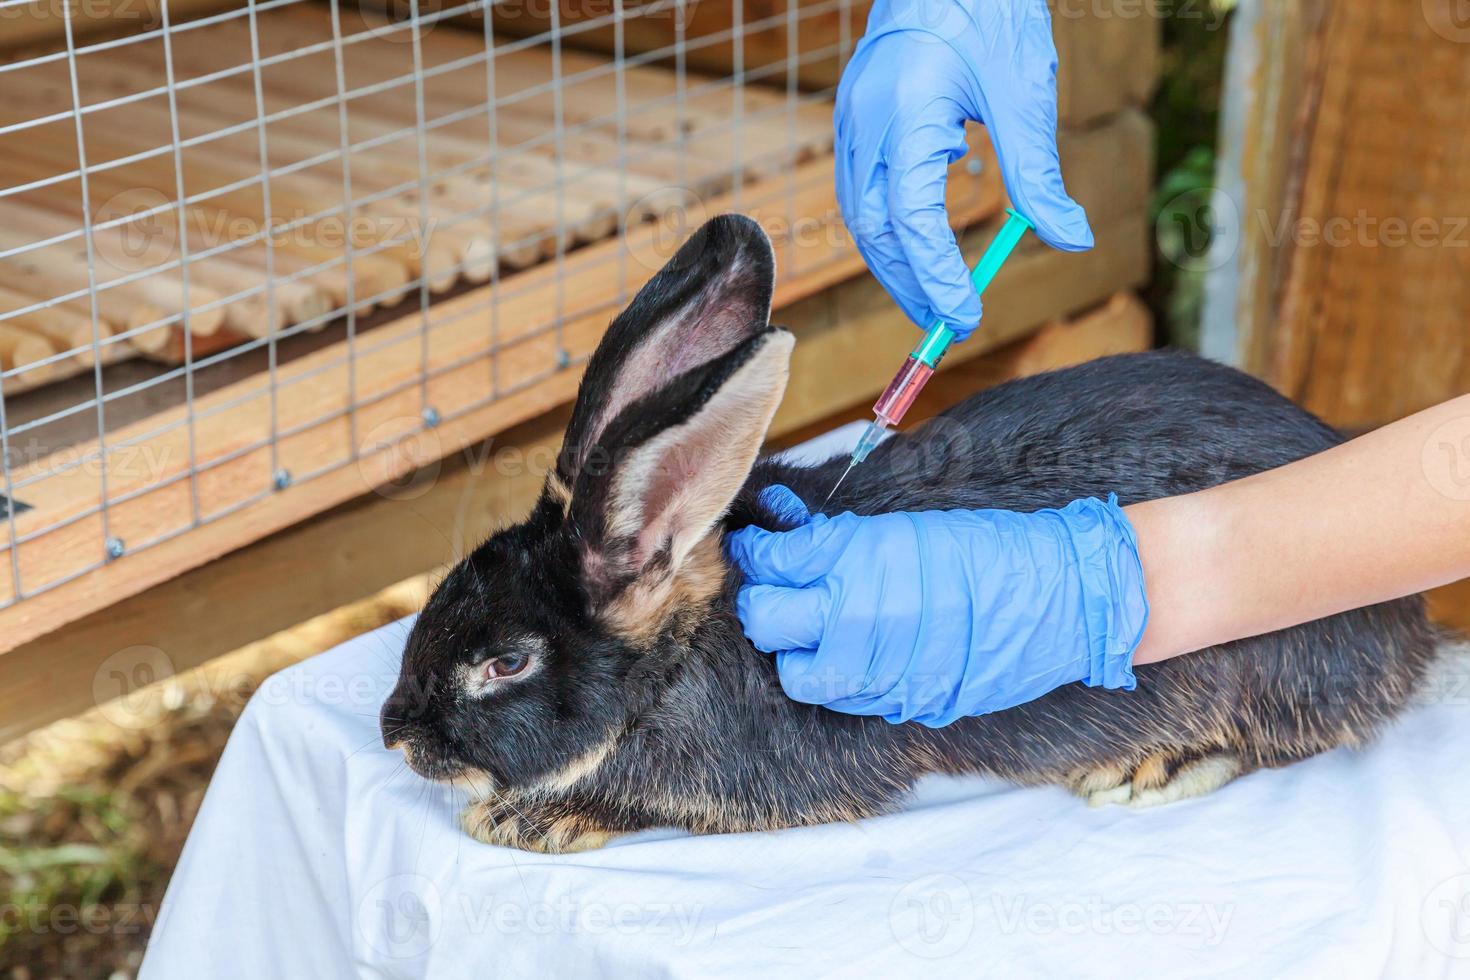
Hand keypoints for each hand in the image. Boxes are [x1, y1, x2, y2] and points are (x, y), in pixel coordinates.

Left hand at [726, 486, 1146, 725]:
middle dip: (762, 602)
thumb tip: (793, 539)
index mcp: (854, 563)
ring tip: (811, 630)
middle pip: (766, 621)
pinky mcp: (901, 702)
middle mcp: (854, 620)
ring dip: (794, 651)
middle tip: (773, 588)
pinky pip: (845, 699)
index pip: (773, 562)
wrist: (1057, 598)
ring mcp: (877, 670)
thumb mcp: (904, 527)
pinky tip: (852, 655)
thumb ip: (841, 543)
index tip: (755, 545)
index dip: (757, 551)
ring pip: (797, 675)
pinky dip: (838, 677)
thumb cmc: (988, 549)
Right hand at [834, 0, 1092, 341]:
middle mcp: (863, 126)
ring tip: (931, 297)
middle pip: (874, 232)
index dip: (938, 279)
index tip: (967, 317)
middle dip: (909, 285)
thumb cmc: (988, 9)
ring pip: (860, 215)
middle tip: (949, 324)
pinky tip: (917, 240)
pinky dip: (887, 226)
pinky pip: (861, 188)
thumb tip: (1071, 239)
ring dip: (894, 263)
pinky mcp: (854, 116)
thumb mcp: (1024, 93)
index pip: (912, 224)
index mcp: (903, 119)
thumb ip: (1039, 174)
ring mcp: (851, 121)